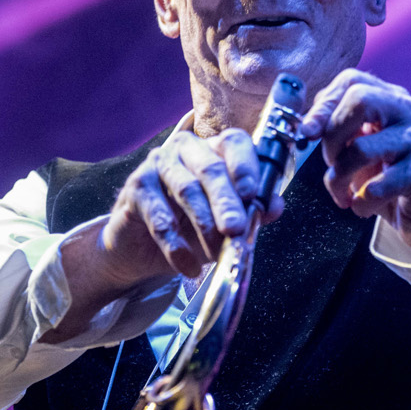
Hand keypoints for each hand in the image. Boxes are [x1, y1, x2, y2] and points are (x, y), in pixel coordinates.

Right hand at [99, 128, 283, 282]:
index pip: (234, 144)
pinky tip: (188, 265)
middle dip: (226, 202)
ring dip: (204, 223)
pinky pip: (158, 216)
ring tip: (217, 252)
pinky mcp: (135, 188)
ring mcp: (158, 164)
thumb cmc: (189, 228)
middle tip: (236, 229)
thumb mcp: (225, 223)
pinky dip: (175, 245)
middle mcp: (186, 149)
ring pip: (185, 189)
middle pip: (210, 169)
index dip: (245, 167)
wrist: (142, 248)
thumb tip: (275, 206)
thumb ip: (252, 212)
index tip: (253, 194)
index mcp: (214, 150)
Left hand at [299, 69, 410, 278]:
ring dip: (339, 178)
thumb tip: (307, 125)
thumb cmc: (391, 184)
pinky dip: (361, 202)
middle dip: (332, 136)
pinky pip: (378, 185)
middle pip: (360, 99)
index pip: (353, 80)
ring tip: (342, 194)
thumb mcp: (361, 151)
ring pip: (361, 147)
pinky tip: (363, 207)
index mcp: (395, 99)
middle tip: (331, 163)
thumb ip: (340, 130)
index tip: (308, 133)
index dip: (324, 104)